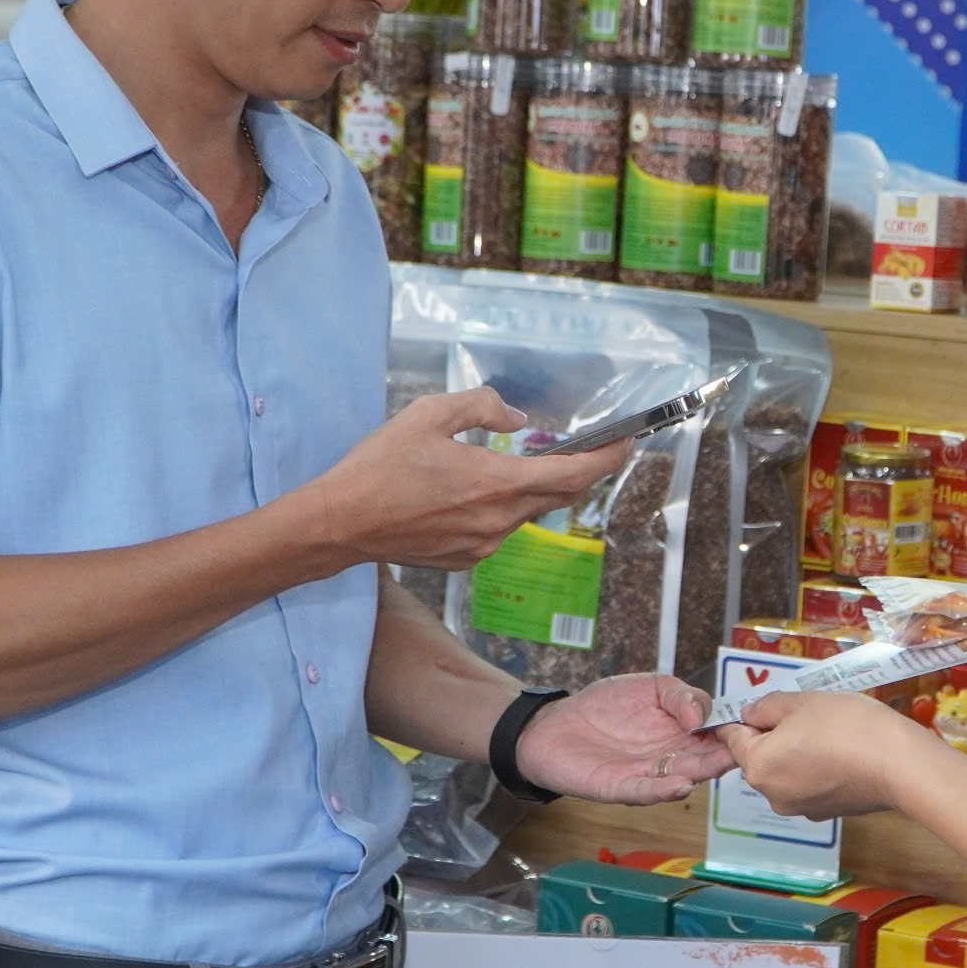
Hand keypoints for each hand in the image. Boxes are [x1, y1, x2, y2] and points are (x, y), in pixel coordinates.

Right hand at [307, 388, 629, 571]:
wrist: (341, 524)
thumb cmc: (381, 466)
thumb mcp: (430, 415)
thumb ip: (482, 408)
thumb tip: (516, 418)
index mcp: (498, 483)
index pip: (575, 474)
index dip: (607, 458)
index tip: (625, 443)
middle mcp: (500, 520)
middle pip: (559, 496)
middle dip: (580, 472)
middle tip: (589, 449)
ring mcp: (484, 545)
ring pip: (528, 512)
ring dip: (534, 488)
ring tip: (522, 463)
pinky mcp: (466, 559)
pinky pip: (500, 528)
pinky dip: (503, 507)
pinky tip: (475, 490)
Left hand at [516, 673, 735, 804]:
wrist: (554, 725)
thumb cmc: (604, 706)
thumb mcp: (650, 686)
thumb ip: (681, 695)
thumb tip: (701, 715)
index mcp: (682, 734)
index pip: (715, 734)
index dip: (733, 729)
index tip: (752, 722)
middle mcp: (670, 758)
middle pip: (703, 759)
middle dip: (724, 754)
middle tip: (746, 746)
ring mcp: (647, 775)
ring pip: (680, 778)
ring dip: (700, 773)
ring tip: (721, 764)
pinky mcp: (619, 788)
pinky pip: (644, 791)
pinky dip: (663, 790)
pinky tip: (680, 785)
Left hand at [717, 692, 925, 820]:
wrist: (899, 765)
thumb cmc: (847, 726)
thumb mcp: (801, 702)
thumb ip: (766, 707)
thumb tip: (749, 714)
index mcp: (758, 766)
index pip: (732, 738)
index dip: (743, 717)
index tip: (762, 704)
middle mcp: (771, 794)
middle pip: (759, 757)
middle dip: (774, 734)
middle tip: (805, 712)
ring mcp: (799, 808)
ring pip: (784, 771)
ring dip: (796, 751)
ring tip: (828, 731)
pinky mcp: (825, 812)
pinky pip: (808, 784)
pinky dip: (816, 768)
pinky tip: (841, 752)